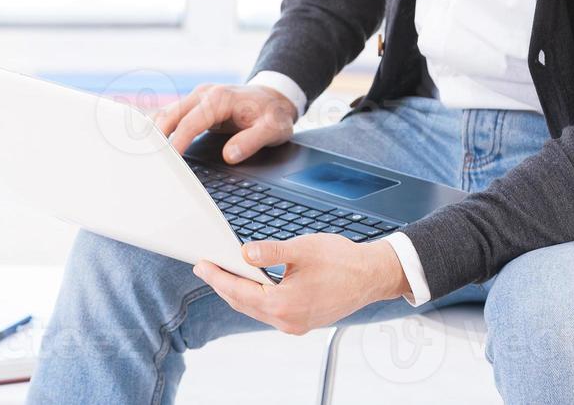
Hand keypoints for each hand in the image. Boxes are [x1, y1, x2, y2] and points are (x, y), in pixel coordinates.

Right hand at [152, 83, 296, 163]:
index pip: (189, 123)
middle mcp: (204, 94)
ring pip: (167, 113)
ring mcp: (197, 98)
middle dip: (156, 138)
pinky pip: (172, 115)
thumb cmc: (273, 114)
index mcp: (219, 99)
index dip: (176, 143)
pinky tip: (152, 145)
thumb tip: (230, 155)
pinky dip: (160, 129)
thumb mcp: (272, 129)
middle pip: (170, 115)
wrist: (274, 96)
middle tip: (147, 161)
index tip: (169, 163)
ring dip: (154, 133)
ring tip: (144, 155)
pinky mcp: (195, 105)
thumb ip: (251, 141)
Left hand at [192, 235, 409, 334]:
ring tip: (225, 273)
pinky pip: (270, 312)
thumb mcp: (302, 250)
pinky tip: (252, 283)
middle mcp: (287, 320)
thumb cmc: (342, 261)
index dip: (217, 277)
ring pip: (256, 309)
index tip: (202, 265)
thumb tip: (244, 253)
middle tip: (207, 268)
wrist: (371, 276)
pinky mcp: (302, 321)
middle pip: (243, 303)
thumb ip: (270, 252)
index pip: (239, 291)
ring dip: (239, 292)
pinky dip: (256, 298)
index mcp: (284, 304)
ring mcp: (295, 324)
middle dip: (223, 285)